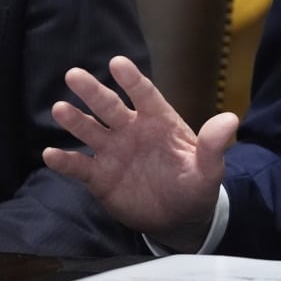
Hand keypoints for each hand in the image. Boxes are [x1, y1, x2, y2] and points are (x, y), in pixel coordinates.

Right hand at [43, 56, 238, 251]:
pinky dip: (65, 161)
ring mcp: (114, 152)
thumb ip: (214, 145)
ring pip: (91, 131)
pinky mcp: (100, 177)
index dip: (132, 80)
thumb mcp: (209, 168)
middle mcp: (132, 131)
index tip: (118, 63)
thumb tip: (230, 119)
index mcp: (160, 122)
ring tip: (59, 108)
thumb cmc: (195, 185)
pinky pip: (80, 166)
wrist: (179, 217)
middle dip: (93, 92)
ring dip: (75, 120)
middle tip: (74, 74)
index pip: (145, 95)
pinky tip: (50, 153)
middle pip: (110, 107)